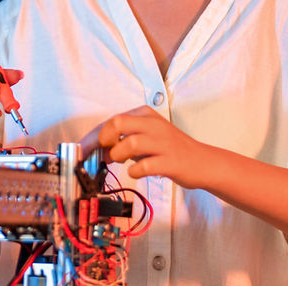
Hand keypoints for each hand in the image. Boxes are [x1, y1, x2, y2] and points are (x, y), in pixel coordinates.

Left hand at [80, 105, 208, 189]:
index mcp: (146, 115)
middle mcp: (154, 125)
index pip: (113, 120)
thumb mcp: (147, 137)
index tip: (83, 149)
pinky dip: (134, 171)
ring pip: (130, 143)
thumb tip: (96, 148)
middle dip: (103, 140)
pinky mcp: (171, 162)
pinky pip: (145, 165)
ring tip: (120, 161)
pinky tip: (136, 172)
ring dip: (118, 155)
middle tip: (103, 153)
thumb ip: (124, 139)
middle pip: (118, 123)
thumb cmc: (170, 150)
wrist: (204, 162)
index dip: (94, 136)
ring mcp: (164, 143)